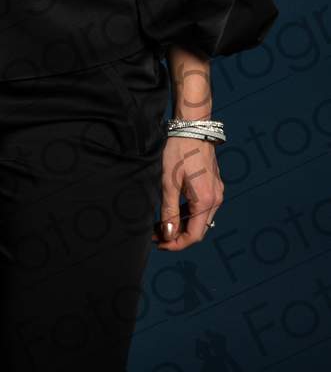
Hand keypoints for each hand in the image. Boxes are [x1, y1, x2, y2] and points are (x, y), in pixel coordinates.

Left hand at [152, 136, 223, 250]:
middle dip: (177, 236)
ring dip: (182, 225)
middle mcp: (216, 199)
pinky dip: (188, 214)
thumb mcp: (169, 181)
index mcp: (206, 201)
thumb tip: (167, 234)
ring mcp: (217, 192)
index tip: (159, 244)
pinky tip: (173, 211)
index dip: (176, 244)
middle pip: (198, 230)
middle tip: (156, 235)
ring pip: (200, 219)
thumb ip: (169, 210)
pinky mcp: (214, 185)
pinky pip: (202, 208)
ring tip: (160, 224)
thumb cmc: (179, 151)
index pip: (194, 235)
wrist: (193, 128)